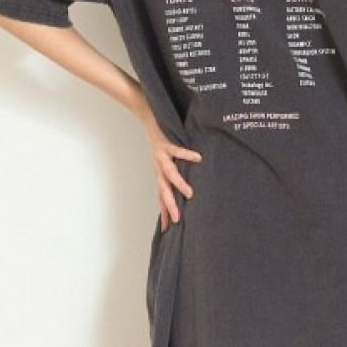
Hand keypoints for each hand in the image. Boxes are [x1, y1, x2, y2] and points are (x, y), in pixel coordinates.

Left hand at [143, 116, 202, 231]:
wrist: (148, 117)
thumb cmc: (161, 139)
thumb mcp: (167, 158)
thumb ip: (176, 171)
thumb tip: (188, 184)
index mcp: (160, 173)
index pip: (161, 196)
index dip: (164, 212)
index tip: (168, 229)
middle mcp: (159, 167)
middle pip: (163, 190)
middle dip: (169, 206)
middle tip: (177, 220)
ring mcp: (161, 156)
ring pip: (170, 174)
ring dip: (179, 185)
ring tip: (190, 194)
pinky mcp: (165, 143)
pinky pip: (178, 150)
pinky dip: (187, 155)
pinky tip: (198, 159)